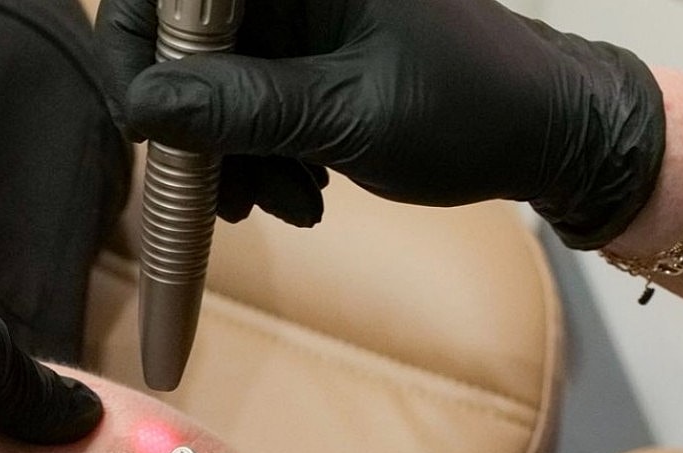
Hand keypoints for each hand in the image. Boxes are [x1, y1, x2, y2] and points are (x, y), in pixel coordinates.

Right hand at [96, 0, 664, 244]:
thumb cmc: (468, 109)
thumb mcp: (348, 116)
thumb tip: (144, 107)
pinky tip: (304, 192)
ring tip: (293, 203)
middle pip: (188, 41)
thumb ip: (243, 107)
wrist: (543, 132)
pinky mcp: (311, 53)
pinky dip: (265, 154)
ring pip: (216, 81)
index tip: (149, 128)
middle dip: (201, 127)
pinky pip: (252, 100)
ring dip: (238, 155)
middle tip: (235, 199)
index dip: (139, 45)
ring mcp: (301, 14)